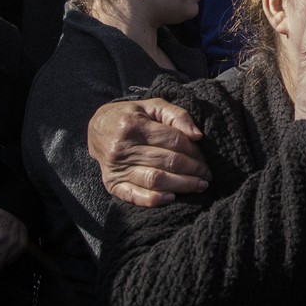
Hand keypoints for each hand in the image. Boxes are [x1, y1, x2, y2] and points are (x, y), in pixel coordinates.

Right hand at [88, 98, 209, 206]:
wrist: (98, 128)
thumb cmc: (132, 115)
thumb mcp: (153, 106)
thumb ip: (177, 115)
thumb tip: (198, 136)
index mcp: (134, 125)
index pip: (173, 141)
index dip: (194, 150)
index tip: (206, 157)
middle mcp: (123, 148)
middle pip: (168, 161)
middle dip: (194, 169)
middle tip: (208, 174)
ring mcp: (116, 168)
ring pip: (156, 180)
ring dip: (182, 185)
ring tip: (200, 185)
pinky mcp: (111, 184)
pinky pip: (134, 195)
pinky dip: (154, 199)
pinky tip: (172, 197)